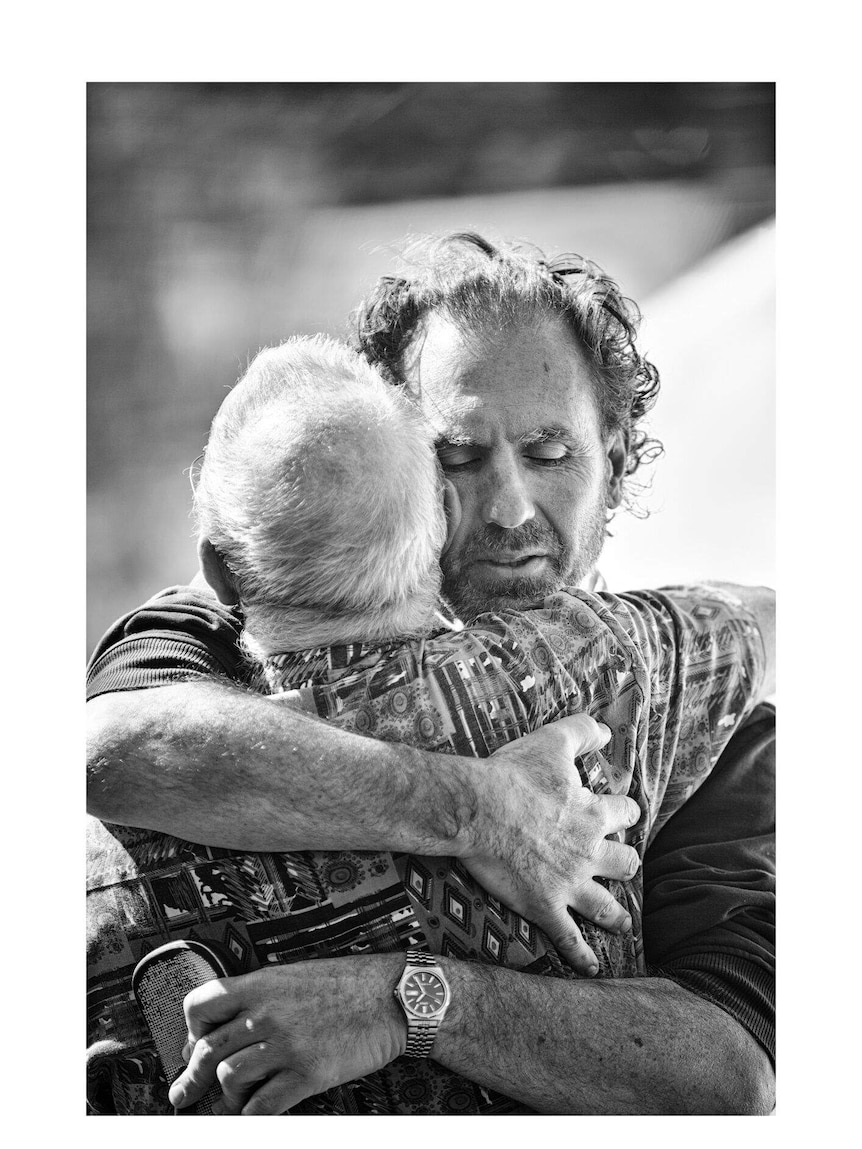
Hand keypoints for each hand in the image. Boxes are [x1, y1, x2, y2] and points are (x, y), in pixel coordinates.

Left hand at [168, 956, 405, 1114]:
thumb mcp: (298, 975)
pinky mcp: (306, 1074)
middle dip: (192, 1077)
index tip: (192, 1044)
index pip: (201, 1005)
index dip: (190, 1028)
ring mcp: (285, 1045)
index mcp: (262, 984)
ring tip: (231, 1103)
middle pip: (208, 1049)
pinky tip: (252, 1116)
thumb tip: (234, 1022)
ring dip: (226, 1096)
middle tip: (184, 1092)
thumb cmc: (350, 983)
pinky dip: (250, 1117)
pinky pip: (261, 1106)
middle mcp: (266, 1013)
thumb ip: (264, 995)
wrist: (394, 996)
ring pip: (229, 1078)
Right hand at [460, 714, 640, 975]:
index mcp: (594, 814)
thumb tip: (609, 730)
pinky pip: (569, 939)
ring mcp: (570, 884)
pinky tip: (590, 968)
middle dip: (626, 865)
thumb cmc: (513, 774)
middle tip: (624, 867)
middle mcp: (590, 852)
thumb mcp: (552, 741)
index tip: (624, 814)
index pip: (626, 815)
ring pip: (607, 907)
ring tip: (623, 924)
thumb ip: (583, 731)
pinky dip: (581, 956)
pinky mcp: (546, 907)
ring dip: (617, 916)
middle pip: (625, 864)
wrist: (479, 809)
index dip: (626, 814)